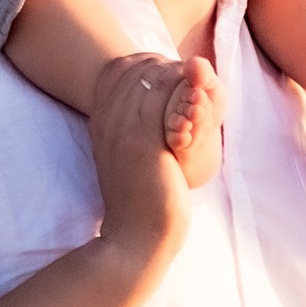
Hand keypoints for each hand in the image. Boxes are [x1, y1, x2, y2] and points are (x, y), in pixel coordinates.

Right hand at [90, 53, 197, 273]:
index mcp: (102, 125)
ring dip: (181, 76)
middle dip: (168, 66)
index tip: (178, 72)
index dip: (151, 68)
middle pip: (137, 71)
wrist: (136, 240)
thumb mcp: (134, 164)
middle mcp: (108, 122)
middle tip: (197, 69)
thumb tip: (163, 120)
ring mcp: (122, 129)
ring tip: (203, 78)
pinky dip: (187, 93)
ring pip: (153, 81)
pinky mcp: (141, 140)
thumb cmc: (143, 206)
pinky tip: (202, 99)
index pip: (122, 76)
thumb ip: (138, 137)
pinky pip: (165, 99)